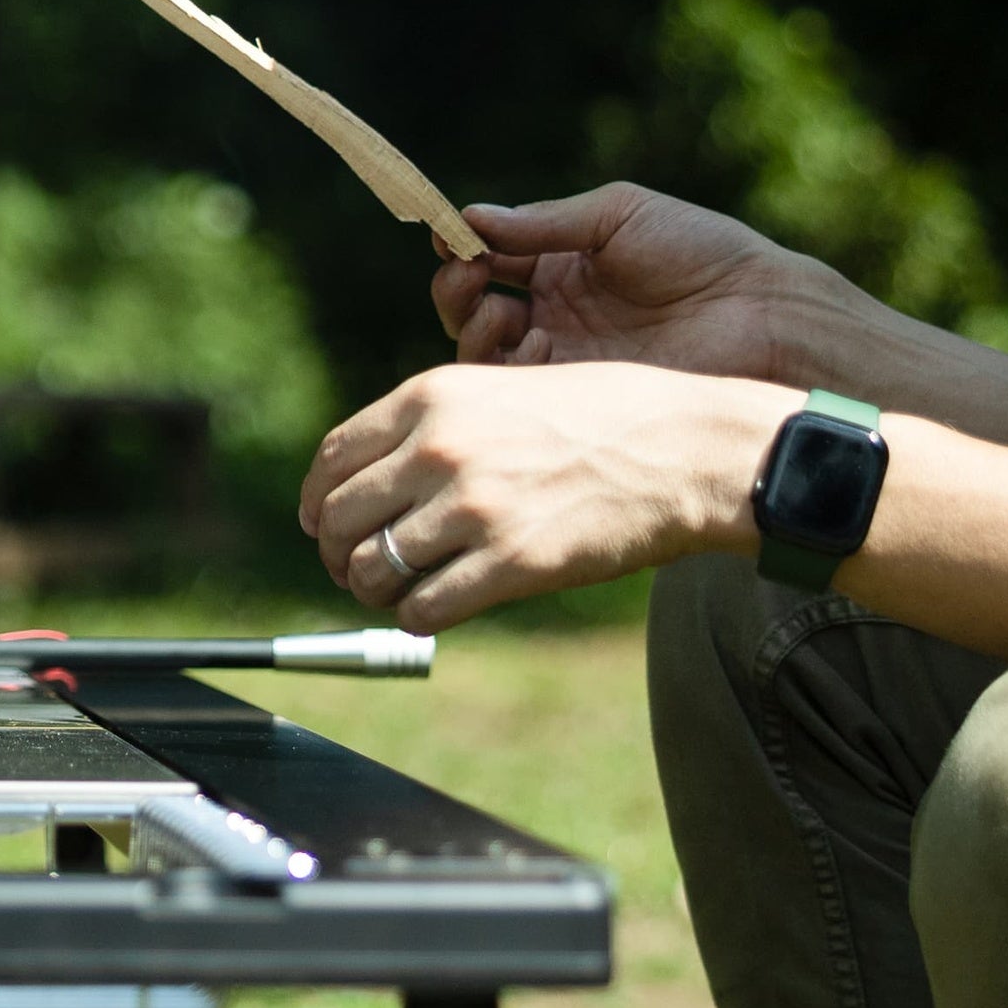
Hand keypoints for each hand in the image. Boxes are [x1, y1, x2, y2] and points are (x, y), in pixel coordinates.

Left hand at [301, 363, 795, 628]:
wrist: (687, 449)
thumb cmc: (605, 418)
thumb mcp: (503, 390)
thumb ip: (436, 426)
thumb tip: (376, 481)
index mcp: (432, 397)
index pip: (333, 457)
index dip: (320, 501)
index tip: (325, 523)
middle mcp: (441, 448)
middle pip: (341, 517)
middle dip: (338, 552)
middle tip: (356, 570)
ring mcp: (474, 507)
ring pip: (371, 569)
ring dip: (373, 591)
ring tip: (395, 593)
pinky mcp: (511, 563)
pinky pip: (422, 609)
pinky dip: (415, 618)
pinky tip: (434, 610)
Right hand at [429, 183, 830, 377]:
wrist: (759, 316)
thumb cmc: (701, 252)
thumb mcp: (619, 214)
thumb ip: (544, 222)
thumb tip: (469, 217)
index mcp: (564, 262)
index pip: (490, 254)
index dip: (462, 244)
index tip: (449, 234)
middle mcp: (555, 310)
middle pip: (471, 305)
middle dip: (455, 287)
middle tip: (468, 273)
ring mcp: (563, 356)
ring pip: (481, 350)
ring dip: (471, 325)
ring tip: (501, 311)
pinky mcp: (575, 397)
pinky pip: (514, 389)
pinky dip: (505, 364)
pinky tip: (533, 343)